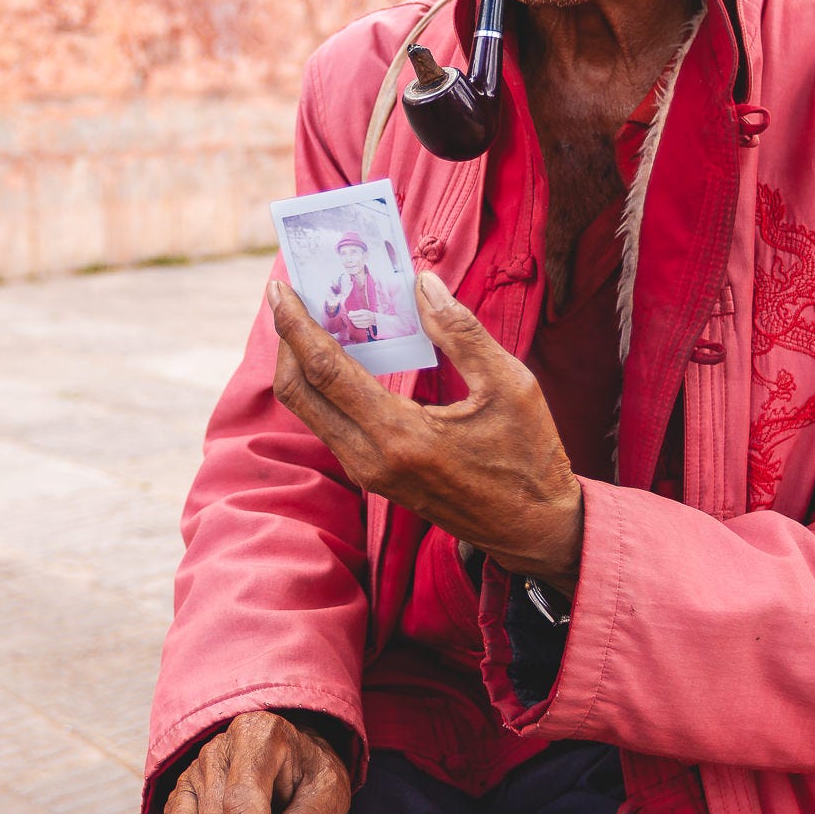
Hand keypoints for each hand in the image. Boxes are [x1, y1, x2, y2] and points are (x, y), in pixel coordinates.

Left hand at [270, 270, 583, 588]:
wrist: (534, 530)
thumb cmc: (529, 458)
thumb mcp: (510, 384)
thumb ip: (461, 331)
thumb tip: (422, 283)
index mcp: (400, 435)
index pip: (324, 371)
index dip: (296, 325)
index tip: (281, 288)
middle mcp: (370, 458)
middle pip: (297, 392)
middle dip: (286, 339)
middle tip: (292, 297)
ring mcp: (367, 473)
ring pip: (308, 411)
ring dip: (302, 362)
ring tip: (316, 318)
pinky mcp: (372, 477)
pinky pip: (329, 424)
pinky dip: (323, 386)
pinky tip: (342, 354)